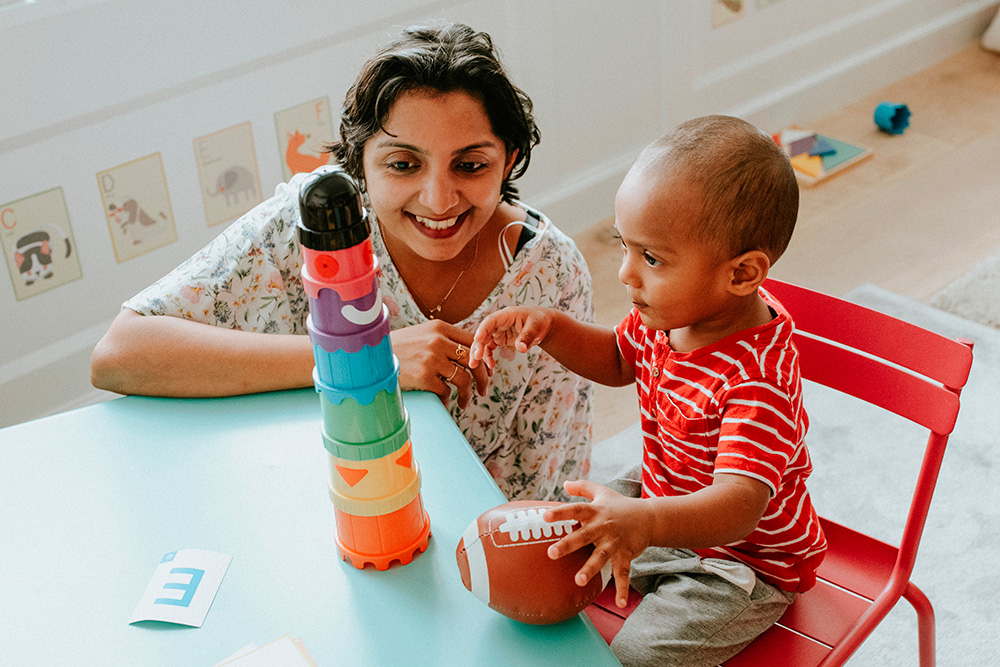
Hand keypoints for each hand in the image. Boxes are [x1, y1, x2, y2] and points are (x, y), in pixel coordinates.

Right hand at [390, 320, 489, 407]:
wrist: (372, 358)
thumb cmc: (398, 348)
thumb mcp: (421, 334)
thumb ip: (443, 339)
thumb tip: (469, 354)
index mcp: (440, 327)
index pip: (472, 341)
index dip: (483, 357)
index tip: (487, 370)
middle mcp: (438, 340)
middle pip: (473, 360)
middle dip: (482, 378)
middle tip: (483, 389)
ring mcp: (431, 358)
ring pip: (463, 379)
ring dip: (467, 394)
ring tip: (464, 402)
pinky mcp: (424, 376)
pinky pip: (446, 391)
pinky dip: (448, 400)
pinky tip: (445, 402)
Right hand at [469, 307, 553, 368]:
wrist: (542, 325)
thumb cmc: (539, 322)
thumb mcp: (536, 328)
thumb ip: (527, 337)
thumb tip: (521, 349)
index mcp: (507, 315)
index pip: (491, 320)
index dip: (483, 329)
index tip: (477, 339)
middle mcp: (499, 323)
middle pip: (484, 333)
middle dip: (477, 345)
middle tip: (475, 358)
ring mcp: (498, 331)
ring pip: (483, 341)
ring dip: (478, 353)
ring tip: (474, 365)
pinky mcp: (499, 339)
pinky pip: (489, 348)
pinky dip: (488, 357)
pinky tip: (490, 366)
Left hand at [543, 480, 652, 608]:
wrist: (649, 517)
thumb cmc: (620, 505)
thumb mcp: (601, 492)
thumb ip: (582, 487)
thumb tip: (564, 483)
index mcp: (594, 512)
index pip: (574, 510)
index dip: (560, 513)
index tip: (544, 516)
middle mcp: (602, 527)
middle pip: (583, 536)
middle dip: (567, 545)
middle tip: (551, 553)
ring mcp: (614, 543)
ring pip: (600, 557)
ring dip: (590, 569)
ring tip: (578, 581)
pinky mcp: (625, 555)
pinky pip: (623, 574)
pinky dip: (623, 589)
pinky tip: (620, 604)